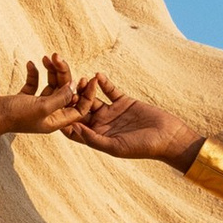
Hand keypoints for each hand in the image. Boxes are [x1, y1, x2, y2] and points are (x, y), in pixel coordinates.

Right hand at [0, 53, 96, 142]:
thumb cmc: (14, 115)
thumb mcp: (42, 106)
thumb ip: (61, 97)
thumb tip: (75, 86)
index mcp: (55, 121)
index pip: (79, 108)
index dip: (87, 94)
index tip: (90, 78)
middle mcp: (47, 114)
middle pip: (64, 92)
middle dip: (64, 74)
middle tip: (58, 57)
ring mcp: (34, 106)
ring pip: (50, 85)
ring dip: (51, 70)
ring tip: (48, 57)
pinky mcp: (22, 99)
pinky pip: (34, 84)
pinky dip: (34, 73)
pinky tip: (32, 64)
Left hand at [61, 77, 203, 168]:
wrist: (167, 137)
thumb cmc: (142, 148)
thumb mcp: (115, 146)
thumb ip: (93, 138)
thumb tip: (73, 128)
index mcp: (96, 137)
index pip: (74, 128)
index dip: (64, 119)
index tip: (56, 109)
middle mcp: (101, 124)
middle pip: (81, 110)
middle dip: (72, 99)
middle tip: (65, 88)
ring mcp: (112, 112)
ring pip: (93, 97)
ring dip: (86, 89)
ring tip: (82, 79)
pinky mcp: (123, 101)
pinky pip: (110, 90)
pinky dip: (104, 82)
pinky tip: (99, 75)